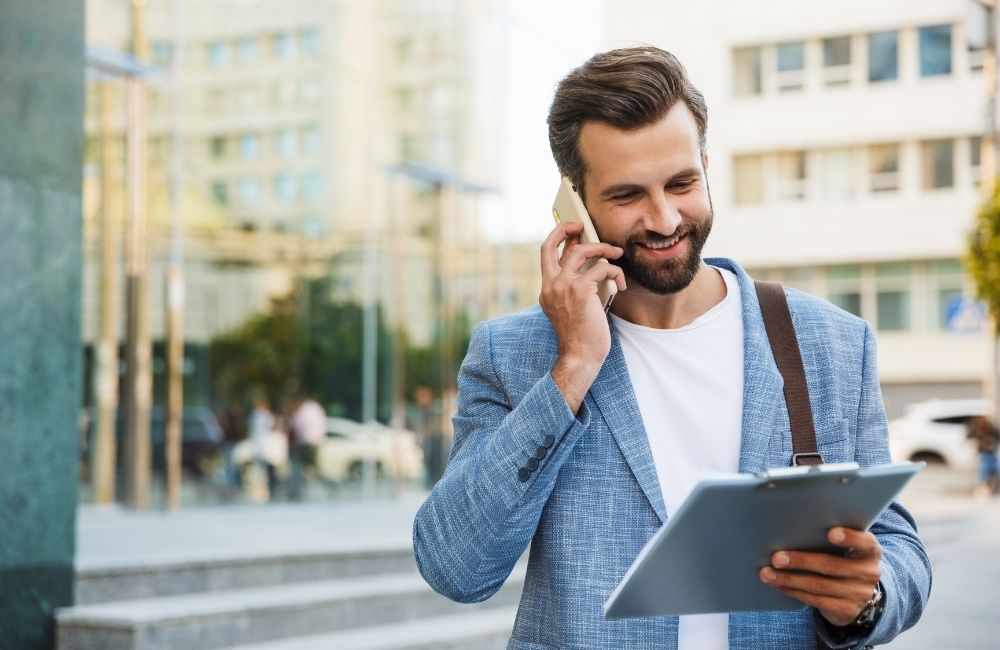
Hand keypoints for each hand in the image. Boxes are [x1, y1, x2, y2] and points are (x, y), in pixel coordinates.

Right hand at [539, 221, 625, 413]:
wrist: (580, 356)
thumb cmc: (580, 336)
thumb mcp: (571, 308)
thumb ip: (575, 287)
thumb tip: (593, 267)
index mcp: (547, 289)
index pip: (546, 253)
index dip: (557, 236)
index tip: (571, 228)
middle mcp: (551, 284)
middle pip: (553, 243)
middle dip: (567, 227)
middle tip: (583, 224)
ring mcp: (563, 286)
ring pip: (581, 251)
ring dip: (602, 248)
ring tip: (616, 253)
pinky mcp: (581, 291)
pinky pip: (601, 269)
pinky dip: (615, 272)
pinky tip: (621, 284)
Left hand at [759, 527, 882, 627]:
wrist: (861, 596)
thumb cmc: (845, 560)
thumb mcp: (848, 548)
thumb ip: (832, 538)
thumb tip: (792, 527)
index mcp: (870, 552)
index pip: (865, 542)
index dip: (849, 538)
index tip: (830, 533)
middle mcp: (868, 573)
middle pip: (830, 566)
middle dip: (800, 561)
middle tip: (776, 557)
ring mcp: (858, 594)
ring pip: (817, 585)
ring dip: (788, 579)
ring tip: (767, 573)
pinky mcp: (845, 610)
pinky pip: (814, 600)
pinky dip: (791, 590)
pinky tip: (776, 584)